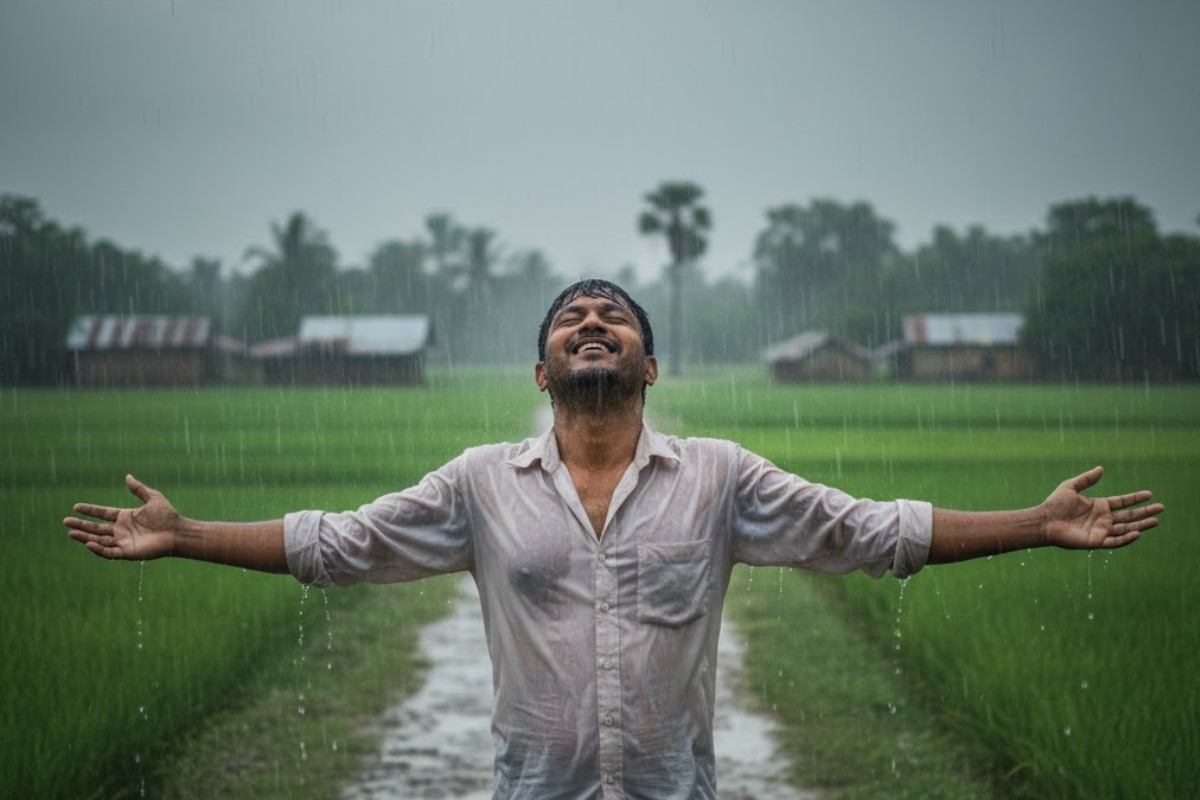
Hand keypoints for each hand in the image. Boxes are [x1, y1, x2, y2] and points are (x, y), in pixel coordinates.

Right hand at [65, 475, 180, 560]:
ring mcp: (123, 541)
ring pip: (99, 540)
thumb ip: (138, 489)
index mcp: (125, 517)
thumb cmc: (167, 515)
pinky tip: (88, 543)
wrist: (177, 532)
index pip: (103, 514)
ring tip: (70, 532)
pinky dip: (98, 549)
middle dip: (81, 525)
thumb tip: (127, 476)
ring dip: (85, 537)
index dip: (90, 510)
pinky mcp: (127, 552)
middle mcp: (122, 530)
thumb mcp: (152, 498)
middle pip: (96, 528)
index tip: (76, 507)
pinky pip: (109, 552)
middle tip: (65, 521)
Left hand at [1042, 466, 1161, 548]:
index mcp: (1099, 506)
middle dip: (1144, 512)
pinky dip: (1126, 538)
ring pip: (1125, 529)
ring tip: (1156, 520)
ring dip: (1141, 525)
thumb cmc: (1054, 504)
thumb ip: (1086, 479)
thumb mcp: (1071, 487)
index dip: (1135, 499)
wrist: (1044, 521)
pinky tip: (1137, 533)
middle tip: (1161, 508)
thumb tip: (1101, 468)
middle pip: (1128, 516)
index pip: (1122, 502)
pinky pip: (1114, 542)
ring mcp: (1100, 531)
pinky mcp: (1095, 542)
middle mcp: (1102, 519)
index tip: (1149, 494)